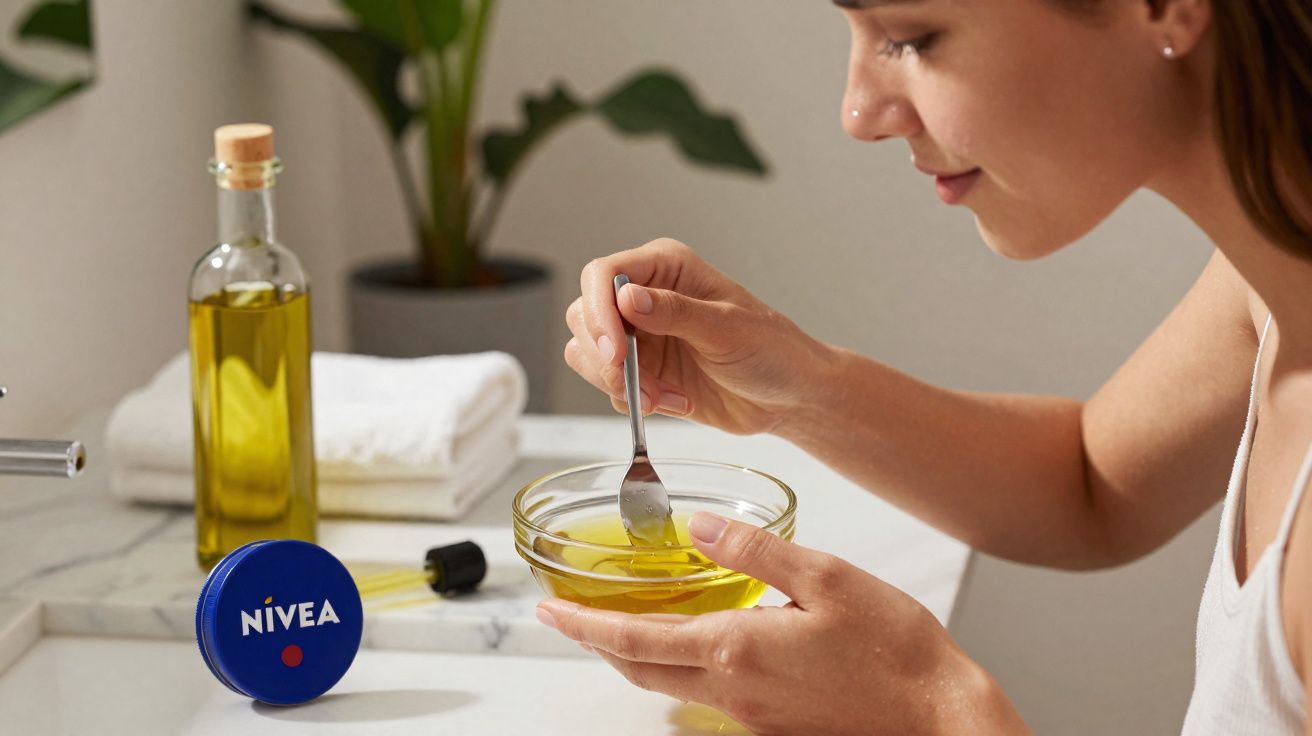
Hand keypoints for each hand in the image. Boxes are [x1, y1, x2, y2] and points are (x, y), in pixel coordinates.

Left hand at [535, 513, 1025, 734]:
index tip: (547, 612)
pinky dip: (681, 665)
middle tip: (570, 617)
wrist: (939, 717)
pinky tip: (698, 640)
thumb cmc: (896, 652)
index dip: (582, 626)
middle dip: (597, 644)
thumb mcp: (827, 578)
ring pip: (671, 685)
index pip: (635, 640)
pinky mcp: (774, 722)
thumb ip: (757, 550)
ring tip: (622, 622)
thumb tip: (699, 529)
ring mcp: (753, 714)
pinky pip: (708, 693)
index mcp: (738, 650)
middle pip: (640, 671)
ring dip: (637, 655)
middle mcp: (734, 690)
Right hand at [565, 238, 833, 435]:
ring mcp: (641, 335)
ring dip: (617, 383)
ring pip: (588, 353)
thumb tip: (627, 298)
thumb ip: (676, 312)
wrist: (789, 396)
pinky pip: (608, 386)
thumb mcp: (727, 328)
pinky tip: (675, 402)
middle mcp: (645, 297)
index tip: (615, 350)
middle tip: (633, 382)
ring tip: (662, 397)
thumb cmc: (772, 350)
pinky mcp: (642, 372)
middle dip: (604, 355)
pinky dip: (634, 402)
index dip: (598, 311)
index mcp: (666, 268)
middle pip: (585, 315)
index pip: (604, 275)